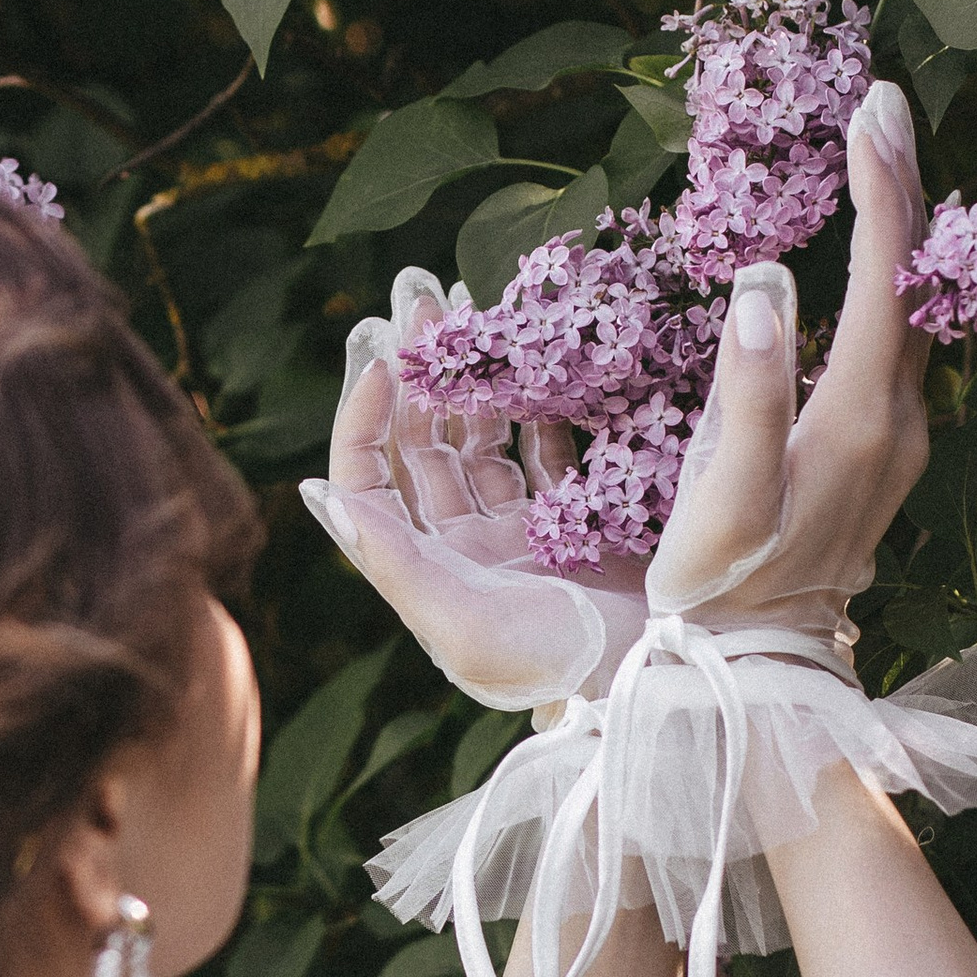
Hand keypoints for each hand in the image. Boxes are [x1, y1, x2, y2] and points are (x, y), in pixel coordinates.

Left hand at [300, 270, 650, 710]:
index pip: (367, 478)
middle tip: (420, 291)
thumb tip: (319, 490)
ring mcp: (522, 529)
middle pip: (420, 442)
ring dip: (474, 372)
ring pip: (483, 434)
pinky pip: (550, 446)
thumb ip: (390, 559)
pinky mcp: (581, 519)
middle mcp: (462, 545)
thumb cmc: (550, 667)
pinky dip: (542, 400)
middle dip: (418, 367)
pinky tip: (544, 351)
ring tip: (473, 303)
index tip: (388, 355)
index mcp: (425, 566)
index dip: (365, 415)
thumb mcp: (460, 625)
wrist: (656, 686)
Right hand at [645, 80, 930, 642]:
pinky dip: (885, 277)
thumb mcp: (720, 502)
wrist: (754, 681)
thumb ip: (746, 394)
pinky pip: (895, 339)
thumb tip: (766, 283)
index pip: (887, 277)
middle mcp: (899, 422)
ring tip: (875, 152)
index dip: (881, 187)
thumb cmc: (719, 593)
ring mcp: (898, 441)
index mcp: (862, 420)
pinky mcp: (880, 455)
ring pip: (912, 308)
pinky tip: (865, 256)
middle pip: (914, 280)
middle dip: (899, 183)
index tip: (870, 107)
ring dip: (898, 226)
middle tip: (880, 102)